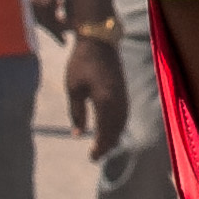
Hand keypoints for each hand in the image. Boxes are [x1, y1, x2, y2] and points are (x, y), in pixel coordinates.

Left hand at [65, 34, 128, 159]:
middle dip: (107, 144)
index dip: (99, 146)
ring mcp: (123, 94)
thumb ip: (77, 113)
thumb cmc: (81, 63)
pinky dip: (119, 125)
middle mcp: (118, 100)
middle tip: (96, 155)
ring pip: (122, 121)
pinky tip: (112, 128)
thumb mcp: (73, 89)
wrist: (98, 41)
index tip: (91, 157)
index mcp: (105, 101)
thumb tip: (78, 134)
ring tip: (104, 145)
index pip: (105, 130)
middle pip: (116, 129)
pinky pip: (124, 113)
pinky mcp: (123, 89)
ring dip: (114, 135)